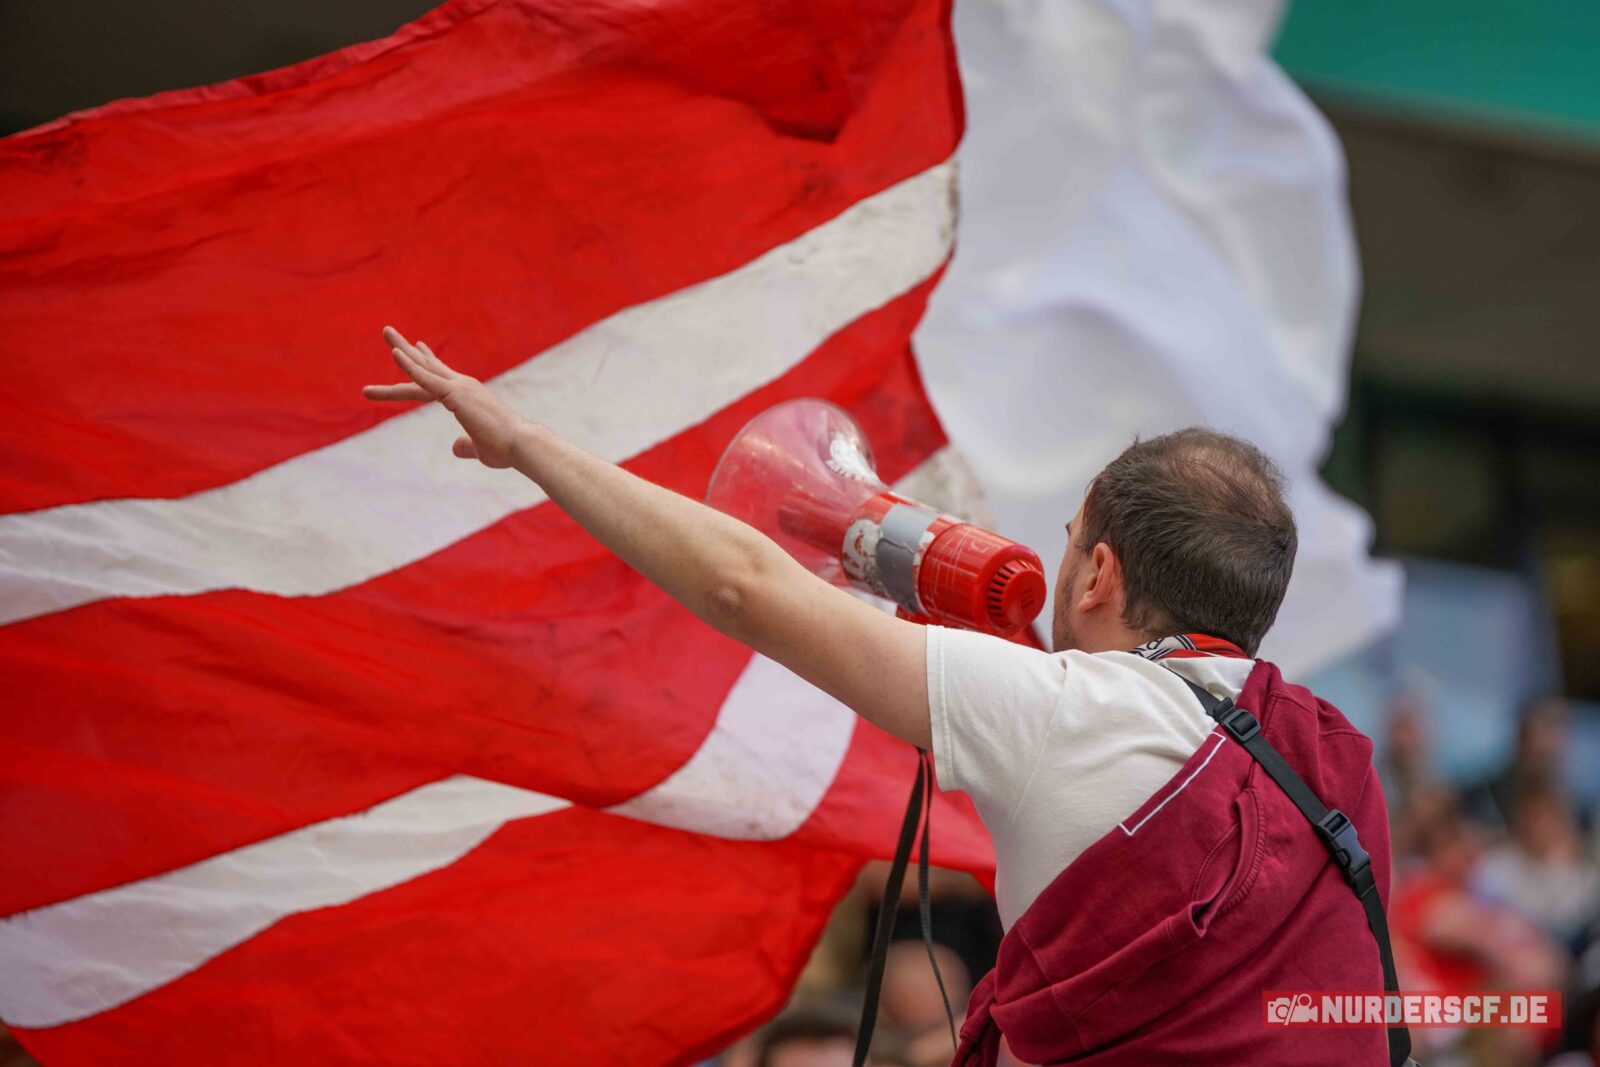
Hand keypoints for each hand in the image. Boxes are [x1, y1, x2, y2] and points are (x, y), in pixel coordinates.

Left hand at [363, 326, 525, 467]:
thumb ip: (465, 445)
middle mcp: (463, 386)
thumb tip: (454, 448)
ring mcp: (459, 388)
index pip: (439, 376)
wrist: (521, 444)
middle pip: (427, 365)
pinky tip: (395, 355)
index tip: (416, 346)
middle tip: (387, 332)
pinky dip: (411, 366)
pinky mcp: (456, 394)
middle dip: (406, 349)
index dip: (424, 363)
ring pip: (422, 368)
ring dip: (401, 350)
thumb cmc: (506, 447)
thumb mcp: (479, 448)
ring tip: (385, 332)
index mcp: (467, 396)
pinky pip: (427, 378)